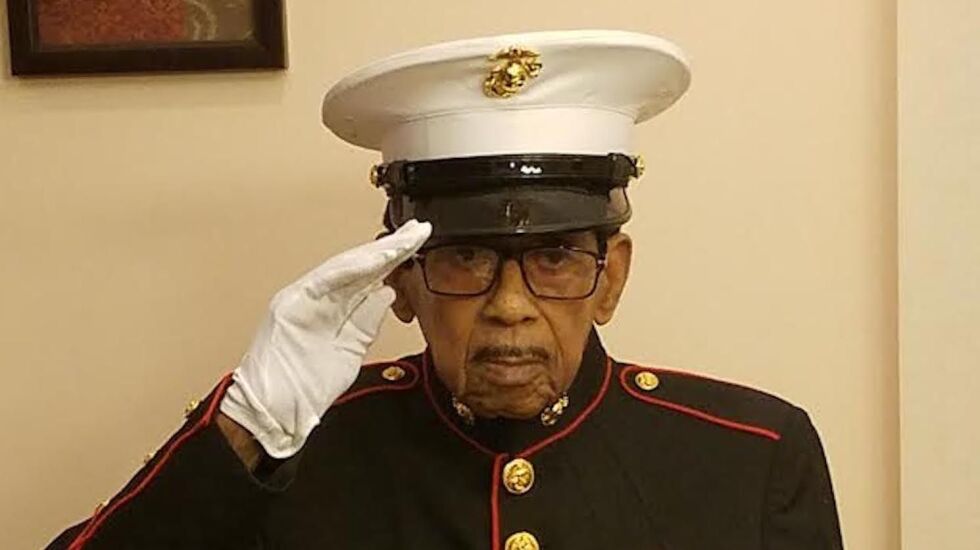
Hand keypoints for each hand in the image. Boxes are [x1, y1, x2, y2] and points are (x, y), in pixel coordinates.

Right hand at [219, 220, 430, 457]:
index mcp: (327, 309)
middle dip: (389, 248)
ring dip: (375, 254)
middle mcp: (314, 298)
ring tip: (404, 241)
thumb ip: (365, 323)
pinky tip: (375, 259)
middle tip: (418, 231)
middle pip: (357, 267)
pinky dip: (351, 270)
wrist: (269, 415)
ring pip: (344, 268)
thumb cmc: (302, 390)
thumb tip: (387, 292)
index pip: (365, 279)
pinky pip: (325, 282)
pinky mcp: (290, 305)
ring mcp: (301, 299)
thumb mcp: (348, 353)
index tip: (416, 246)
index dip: (392, 261)